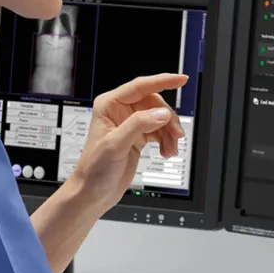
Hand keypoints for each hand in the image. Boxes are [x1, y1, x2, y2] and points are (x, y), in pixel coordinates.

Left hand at [68, 73, 188, 208]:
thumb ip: (138, 125)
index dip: (163, 81)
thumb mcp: (115, 144)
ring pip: (159, 118)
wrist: (92, 193)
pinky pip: (159, 131)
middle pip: (154, 104)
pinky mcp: (137, 137)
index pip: (140, 86)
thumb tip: (161, 113)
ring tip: (171, 149)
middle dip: (168, 119)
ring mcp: (130, 124)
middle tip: (176, 134)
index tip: (181, 80)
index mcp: (109, 105)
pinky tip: (166, 151)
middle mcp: (120, 111)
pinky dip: (166, 141)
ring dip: (169, 132)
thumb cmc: (94, 169)